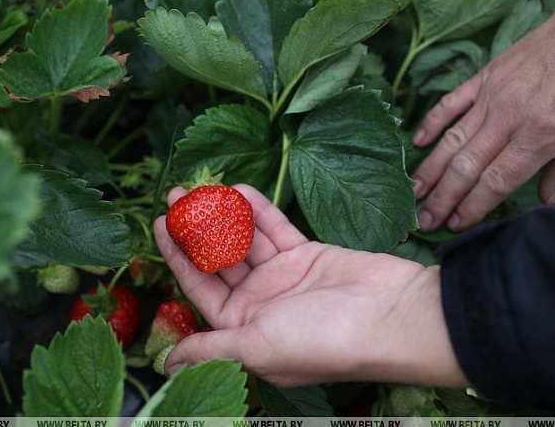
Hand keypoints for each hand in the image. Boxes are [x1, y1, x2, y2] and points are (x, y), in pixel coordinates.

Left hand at [153, 184, 467, 387]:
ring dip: (224, 215)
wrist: (393, 317)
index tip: (161, 225)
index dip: (177, 257)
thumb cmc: (324, 340)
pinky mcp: (308, 255)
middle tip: (176, 197)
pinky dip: (259, 211)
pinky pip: (276, 228)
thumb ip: (210, 349)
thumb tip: (167, 367)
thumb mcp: (257, 347)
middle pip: (219, 261)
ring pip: (245, 241)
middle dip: (196, 230)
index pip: (200, 289)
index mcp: (244, 331)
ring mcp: (285, 278)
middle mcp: (262, 305)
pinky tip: (239, 189)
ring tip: (201, 187)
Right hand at [412, 0, 554, 231]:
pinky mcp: (487, 75)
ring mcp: (493, 94)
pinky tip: (417, 142)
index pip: (496, 180)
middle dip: (442, 198)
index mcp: (543, 133)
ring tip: (414, 192)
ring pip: (451, 139)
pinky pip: (452, 102)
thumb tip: (548, 199)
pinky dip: (432, 123)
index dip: (472, 206)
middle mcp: (510, 116)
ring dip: (430, 169)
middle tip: (422, 220)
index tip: (455, 225)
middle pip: (466, 166)